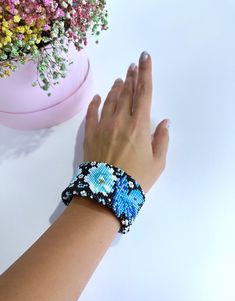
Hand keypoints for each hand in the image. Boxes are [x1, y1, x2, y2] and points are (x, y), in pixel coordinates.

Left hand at [83, 51, 169, 193]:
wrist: (107, 193)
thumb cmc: (136, 179)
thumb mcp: (157, 162)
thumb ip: (162, 139)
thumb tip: (164, 121)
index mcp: (139, 126)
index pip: (144, 94)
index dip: (145, 74)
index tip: (144, 58)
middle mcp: (120, 121)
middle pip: (127, 93)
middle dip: (131, 77)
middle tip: (132, 65)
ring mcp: (103, 126)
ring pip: (110, 101)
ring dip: (116, 89)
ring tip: (120, 79)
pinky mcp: (90, 134)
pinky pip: (92, 114)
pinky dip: (95, 103)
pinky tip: (97, 96)